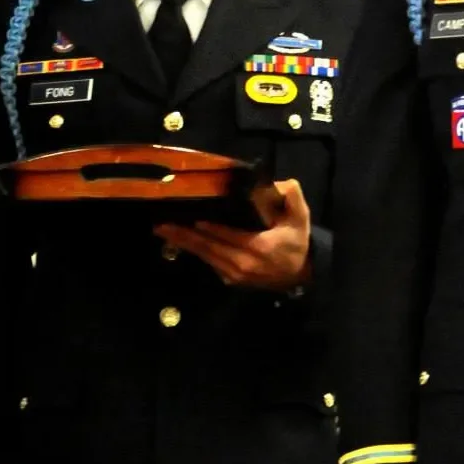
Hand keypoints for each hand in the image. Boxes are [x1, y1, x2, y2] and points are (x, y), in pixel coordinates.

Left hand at [153, 178, 311, 291]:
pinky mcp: (230, 279)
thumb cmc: (296, 242)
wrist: (300, 274)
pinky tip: (183, 242)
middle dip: (185, 236)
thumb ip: (292, 197)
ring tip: (165, 231)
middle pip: (210, 247)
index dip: (211, 229)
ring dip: (184, 244)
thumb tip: (278, 183)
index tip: (193, 220)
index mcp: (258, 247)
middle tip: (163, 225)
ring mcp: (235, 274)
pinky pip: (210, 263)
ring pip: (206, 257)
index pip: (229, 236)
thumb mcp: (300, 217)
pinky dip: (196, 251)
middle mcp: (242, 263)